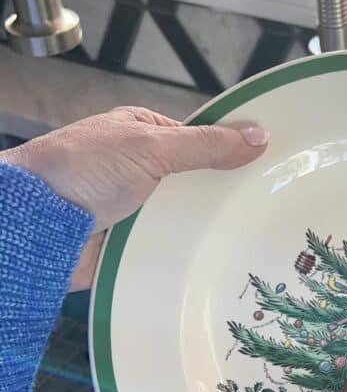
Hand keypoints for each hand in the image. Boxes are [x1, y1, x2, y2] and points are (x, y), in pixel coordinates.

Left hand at [0, 107, 268, 289]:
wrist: (33, 226)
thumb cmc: (77, 171)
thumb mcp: (150, 146)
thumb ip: (205, 144)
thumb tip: (257, 136)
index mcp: (140, 132)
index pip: (198, 138)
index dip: (231, 151)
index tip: (268, 165)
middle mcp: (137, 169)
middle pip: (195, 182)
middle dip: (221, 195)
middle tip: (267, 206)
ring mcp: (134, 208)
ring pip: (184, 218)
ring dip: (204, 228)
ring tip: (249, 236)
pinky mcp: (130, 243)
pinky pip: (168, 247)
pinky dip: (185, 252)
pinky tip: (214, 259)